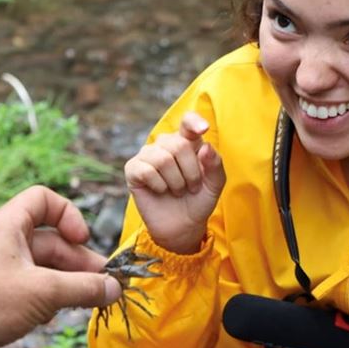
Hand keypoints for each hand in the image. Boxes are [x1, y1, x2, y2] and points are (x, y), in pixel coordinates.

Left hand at [0, 186, 122, 347]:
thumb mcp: (45, 292)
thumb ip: (85, 287)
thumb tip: (114, 288)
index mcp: (6, 225)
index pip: (43, 200)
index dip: (68, 215)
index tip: (82, 240)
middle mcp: (1, 241)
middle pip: (50, 240)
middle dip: (78, 261)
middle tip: (104, 284)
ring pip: (43, 266)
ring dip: (67, 282)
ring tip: (88, 301)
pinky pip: (32, 286)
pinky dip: (49, 297)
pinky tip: (55, 315)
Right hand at [124, 111, 225, 253]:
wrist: (182, 225)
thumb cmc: (198, 200)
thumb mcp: (214, 184)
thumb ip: (215, 165)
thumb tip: (206, 147)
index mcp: (187, 141)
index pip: (187, 122)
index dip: (194, 122)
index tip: (203, 129)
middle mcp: (166, 144)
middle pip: (179, 145)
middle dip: (191, 172)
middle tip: (191, 187)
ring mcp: (147, 155)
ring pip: (163, 158)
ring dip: (176, 182)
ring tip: (178, 191)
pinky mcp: (133, 169)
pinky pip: (147, 170)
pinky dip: (159, 185)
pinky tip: (161, 191)